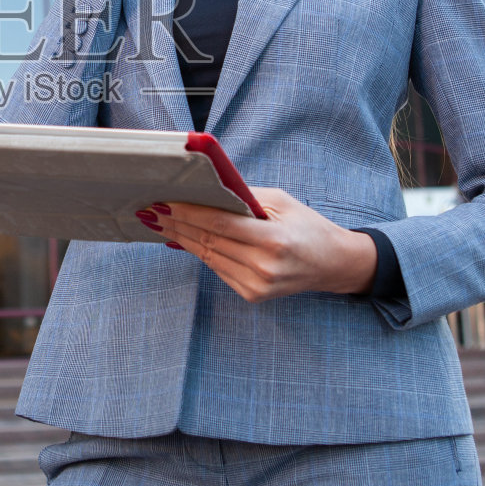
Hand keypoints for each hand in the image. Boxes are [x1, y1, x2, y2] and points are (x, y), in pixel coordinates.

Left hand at [137, 187, 377, 302]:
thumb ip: (243, 197)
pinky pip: (218, 269)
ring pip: (209, 257)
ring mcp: (257, 285)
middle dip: (177, 224)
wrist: (332, 264)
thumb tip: (204, 190)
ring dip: (181, 239)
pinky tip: (182, 239)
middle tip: (152, 210)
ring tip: (160, 223)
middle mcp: (264, 266)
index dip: (190, 213)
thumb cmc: (307, 226)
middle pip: (209, 241)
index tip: (165, 202)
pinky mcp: (252, 295)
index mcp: (274, 240)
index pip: (221, 224)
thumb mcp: (281, 202)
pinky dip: (199, 252)